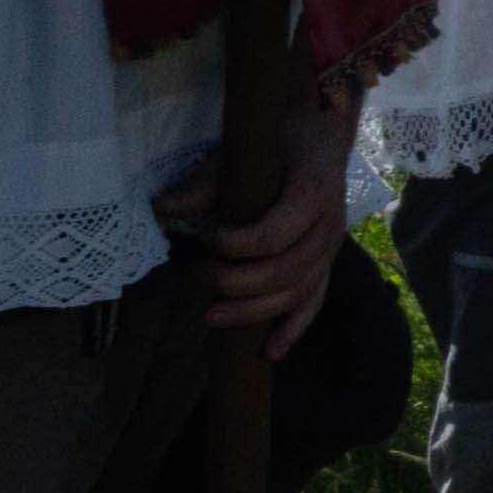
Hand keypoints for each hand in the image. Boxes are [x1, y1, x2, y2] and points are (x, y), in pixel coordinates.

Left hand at [161, 90, 349, 338]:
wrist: (318, 141)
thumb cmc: (275, 146)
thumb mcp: (239, 156)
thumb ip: (204, 185)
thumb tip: (162, 207)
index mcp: (313, 194)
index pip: (275, 235)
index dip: (235, 245)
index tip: (206, 236)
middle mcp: (329, 227)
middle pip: (286, 271)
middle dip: (236, 282)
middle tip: (196, 275)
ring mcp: (330, 250)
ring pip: (298, 293)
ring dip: (253, 311)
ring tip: (210, 317)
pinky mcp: (325, 265)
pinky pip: (314, 303)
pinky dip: (294, 329)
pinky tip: (269, 352)